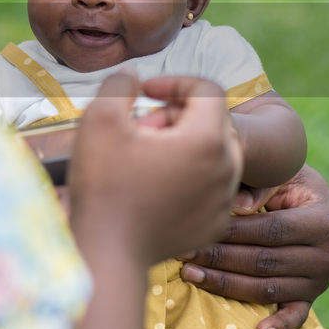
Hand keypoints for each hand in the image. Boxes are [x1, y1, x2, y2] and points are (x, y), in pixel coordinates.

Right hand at [70, 74, 241, 266]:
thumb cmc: (103, 185)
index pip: (207, 89)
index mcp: (207, 139)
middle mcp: (228, 168)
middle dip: (177, 117)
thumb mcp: (101, 119)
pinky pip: (210, 186)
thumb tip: (134, 76)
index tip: (145, 94)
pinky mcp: (216, 224)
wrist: (108, 252)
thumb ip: (121, 84)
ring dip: (183, 146)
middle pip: (213, 121)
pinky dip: (188, 178)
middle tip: (141, 131)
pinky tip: (154, 188)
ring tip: (147, 160)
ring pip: (214, 154)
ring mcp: (224, 200)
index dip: (174, 82)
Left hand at [179, 164, 328, 328]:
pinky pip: (296, 315)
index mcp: (325, 220)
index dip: (232, 232)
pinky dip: (280, 325)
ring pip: (268, 289)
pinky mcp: (312, 296)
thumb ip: (261, 185)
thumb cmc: (284, 179)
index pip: (271, 230)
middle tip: (184, 253)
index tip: (198, 229)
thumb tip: (238, 208)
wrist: (305, 198)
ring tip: (191, 274)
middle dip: (220, 258)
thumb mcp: (280, 171)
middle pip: (265, 262)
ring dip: (226, 285)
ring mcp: (321, 280)